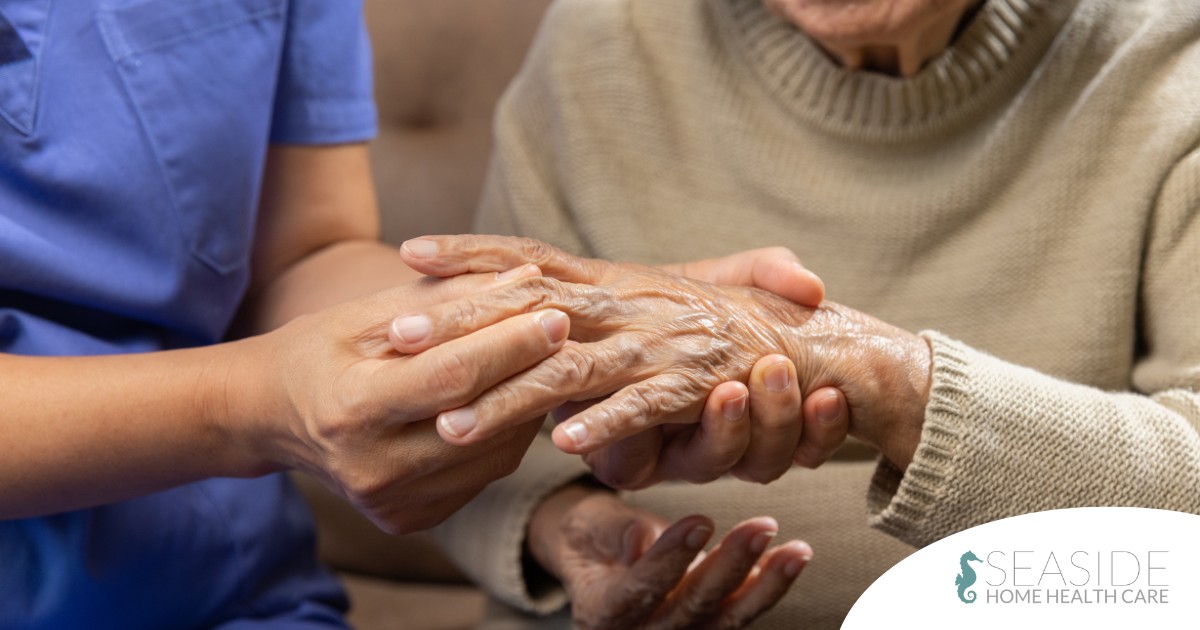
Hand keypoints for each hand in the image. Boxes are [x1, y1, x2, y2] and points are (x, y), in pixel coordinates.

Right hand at [228, 266, 567, 533]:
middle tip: (569, 330)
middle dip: (531, 371)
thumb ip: (449, 299)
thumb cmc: (320, 350)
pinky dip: (505, 435)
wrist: (270, 417)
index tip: (555, 311)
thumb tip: (528, 279)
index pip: (452, 377)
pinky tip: (511, 399)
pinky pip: (483, 475)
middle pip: (480, 419)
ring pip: (494, 454)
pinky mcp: (410, 519)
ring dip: (527, 405)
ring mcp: (392, 502)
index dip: (510, 344)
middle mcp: (372, 469)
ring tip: (543, 361)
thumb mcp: (370, 314)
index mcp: (352, 410)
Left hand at [399, 235, 930, 470]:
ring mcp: (657, 344)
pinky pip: (644, 406)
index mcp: (610, 282)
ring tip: (453, 421)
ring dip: (510, 396)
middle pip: (529, 309)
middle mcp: (626, 305)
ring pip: (570, 369)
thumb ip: (592, 296)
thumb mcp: (646, 299)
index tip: (410, 251)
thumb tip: (523, 296)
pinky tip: (565, 444)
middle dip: (462, 322)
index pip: (529, 259)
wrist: (806, 343)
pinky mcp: (694, 385)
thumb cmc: (715, 324)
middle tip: (396, 335)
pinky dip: (609, 424)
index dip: (472, 254)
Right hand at [527, 485, 811, 629]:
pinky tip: (789, 561)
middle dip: (730, 566)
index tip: (701, 520)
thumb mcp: (587, 525)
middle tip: (762, 526)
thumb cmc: (591, 536)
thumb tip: (642, 539)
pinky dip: (766, 588)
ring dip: (765, 584)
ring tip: (796, 550)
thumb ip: (613, 533)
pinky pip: (738, 614)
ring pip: (725, 618)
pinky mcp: (705, 628)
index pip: (639, 590)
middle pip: (690, 607)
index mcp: (602, 612)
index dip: (670, 559)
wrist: (599, 561)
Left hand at [565, 248, 843, 486]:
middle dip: (785, 423)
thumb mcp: (724, 277)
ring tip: (728, 391)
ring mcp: (674, 451)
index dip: (827, 424)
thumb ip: (769, 272)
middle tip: (787, 381)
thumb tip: (813, 285)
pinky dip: (619, 429)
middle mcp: (723, 434)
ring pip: (719, 461)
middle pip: (773, 455)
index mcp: (757, 399)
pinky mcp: (620, 455)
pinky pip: (630, 454)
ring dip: (728, 428)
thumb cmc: (665, 300)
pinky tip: (606, 428)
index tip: (834, 396)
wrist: (583, 323)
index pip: (814, 428)